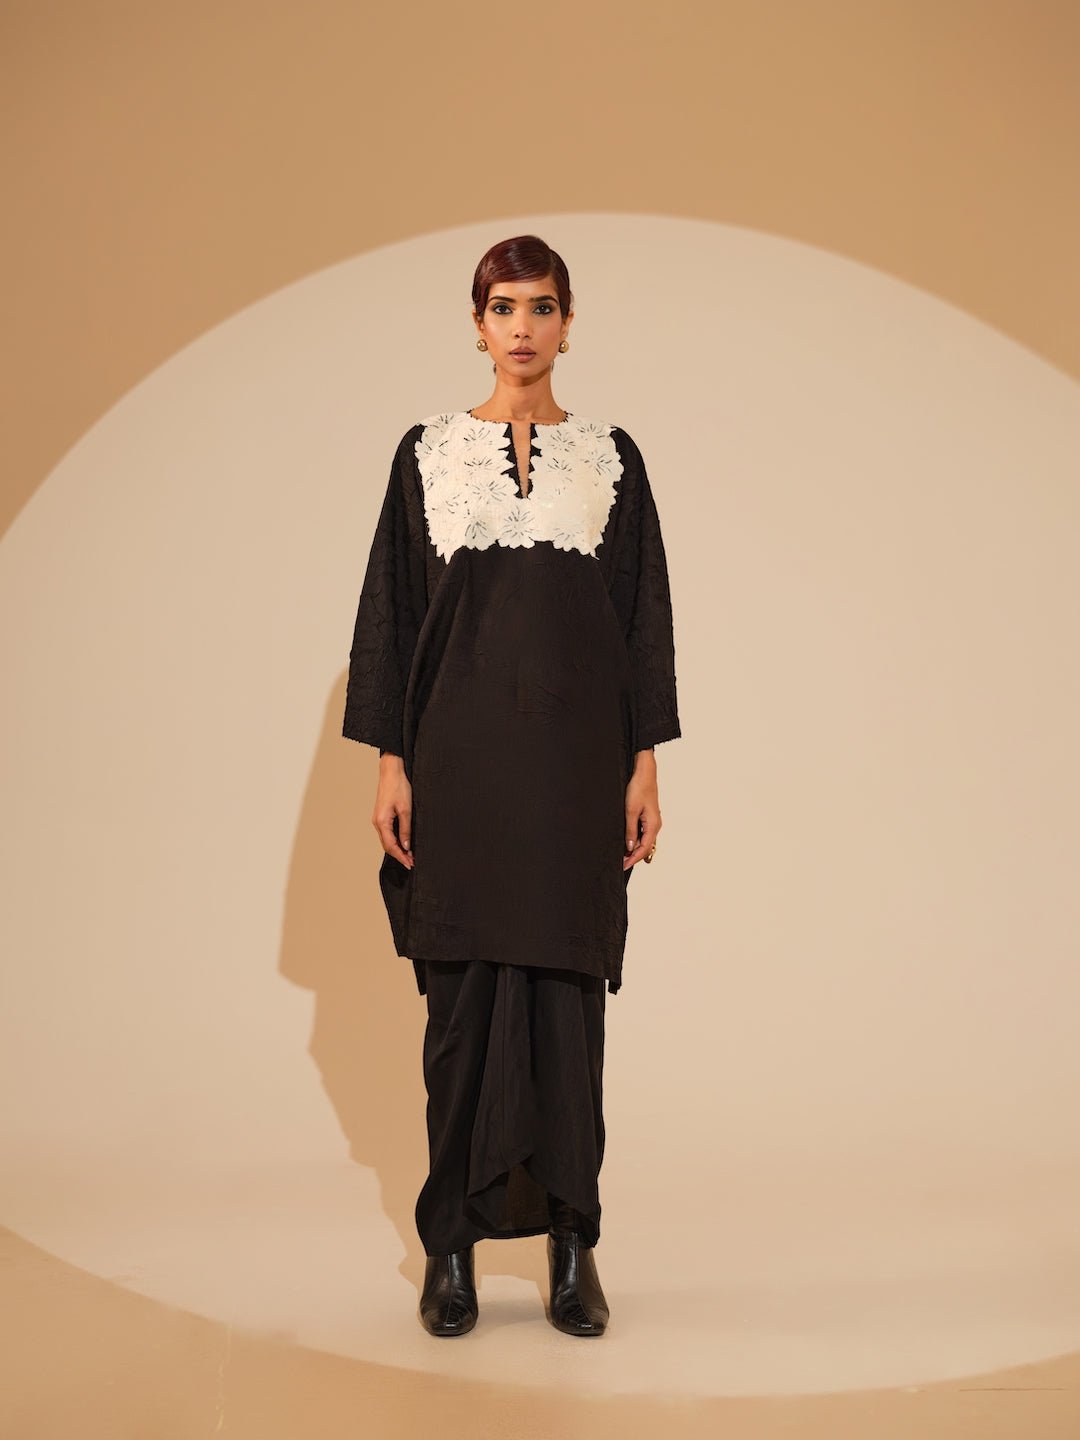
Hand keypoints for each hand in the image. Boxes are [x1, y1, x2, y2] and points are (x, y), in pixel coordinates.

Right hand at [373, 753, 414, 868]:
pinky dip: (395, 840)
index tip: (410, 863)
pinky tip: (403, 843)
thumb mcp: (406, 809)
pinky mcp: (381, 815)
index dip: (401, 856)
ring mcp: (378, 819)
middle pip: (387, 845)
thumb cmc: (399, 786)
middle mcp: (377, 822)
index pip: (391, 846)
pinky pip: (387, 832)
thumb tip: (406, 845)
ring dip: (397, 848)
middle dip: (399, 855)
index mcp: (381, 822)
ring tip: (410, 855)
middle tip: (412, 862)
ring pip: (387, 840)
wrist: (391, 771)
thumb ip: (406, 829)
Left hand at [624, 751, 661, 869]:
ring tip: (622, 856)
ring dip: (634, 849)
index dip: (633, 859)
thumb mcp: (630, 811)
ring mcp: (652, 822)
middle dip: (633, 856)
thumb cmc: (639, 788)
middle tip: (620, 863)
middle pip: (645, 847)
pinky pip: (643, 833)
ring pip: (644, 841)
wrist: (644, 773)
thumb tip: (630, 847)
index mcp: (653, 825)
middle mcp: (655, 825)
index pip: (644, 849)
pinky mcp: (648, 817)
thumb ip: (630, 830)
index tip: (623, 866)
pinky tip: (627, 843)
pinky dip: (635, 840)